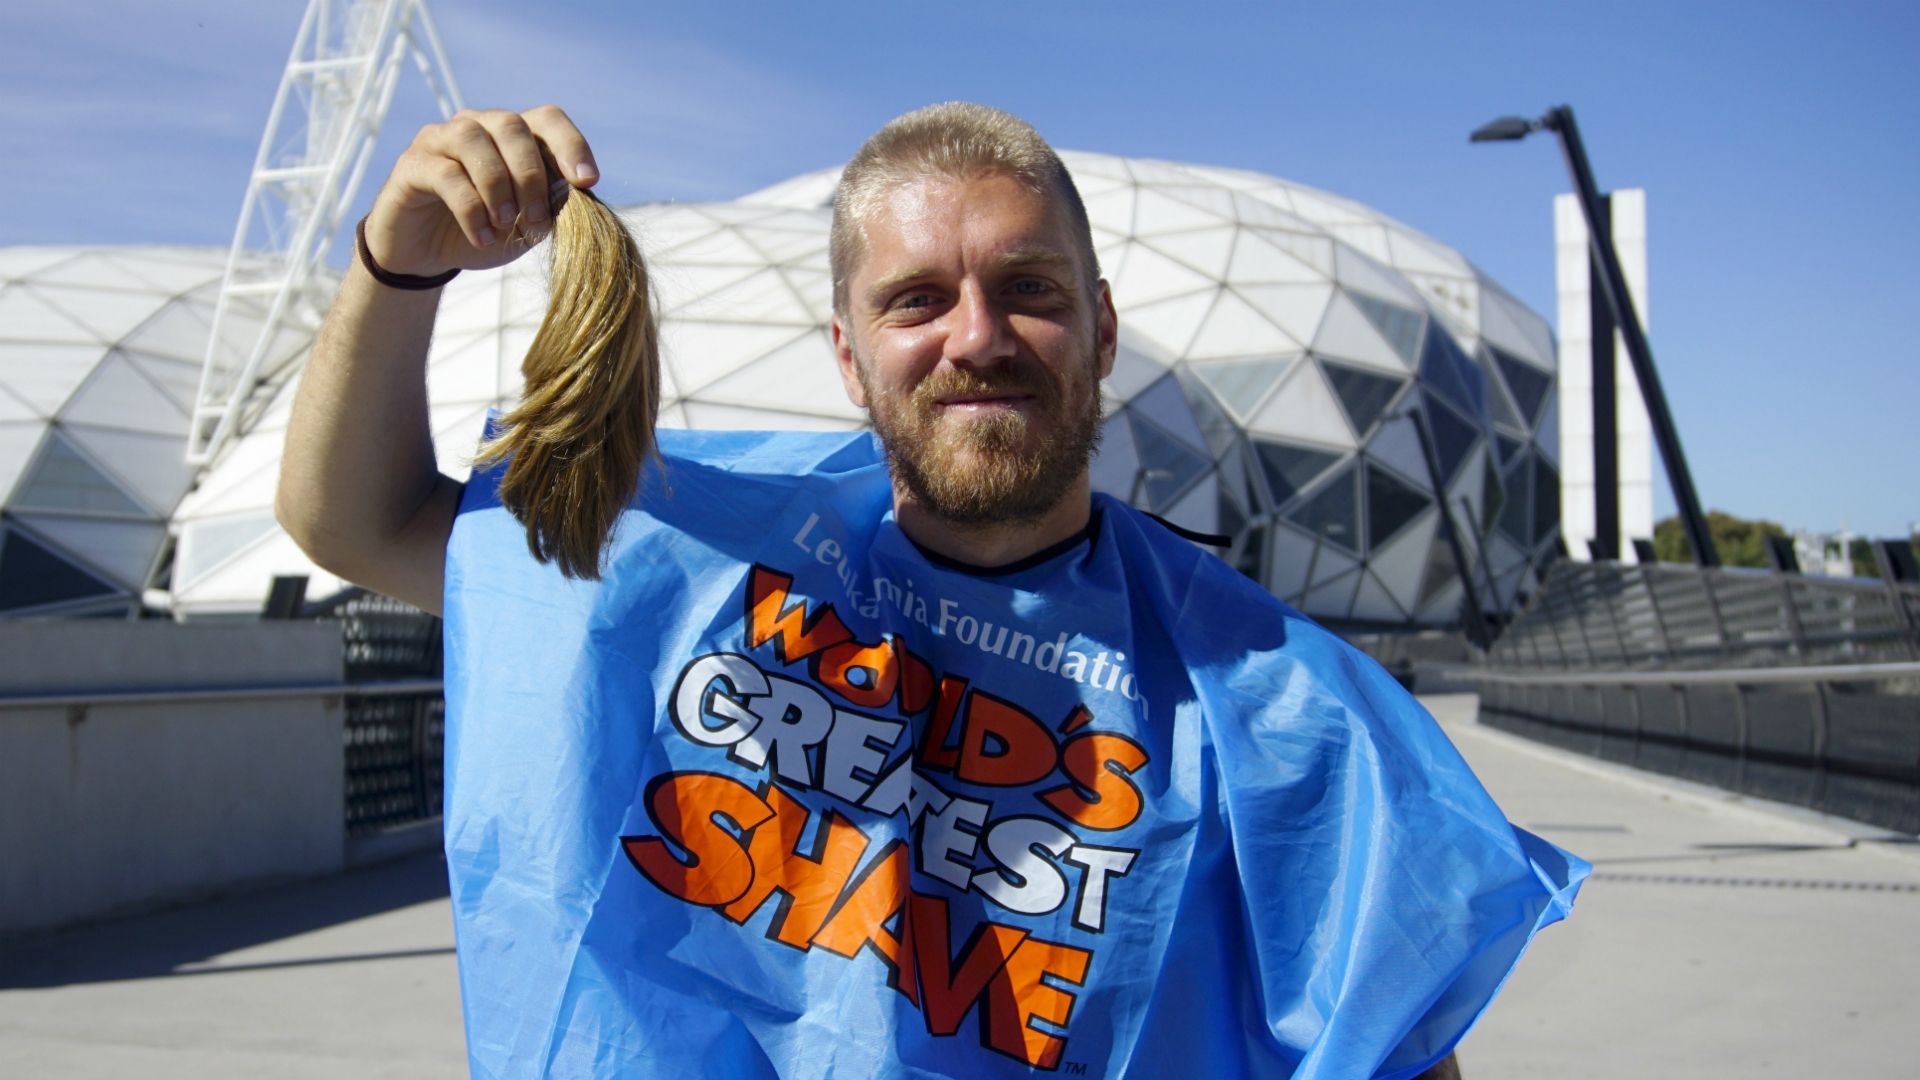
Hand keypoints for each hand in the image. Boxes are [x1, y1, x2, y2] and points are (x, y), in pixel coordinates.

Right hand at [362, 105, 599, 277]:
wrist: (428, 255)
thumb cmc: (485, 231)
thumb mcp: (527, 223)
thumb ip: (551, 204)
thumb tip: (575, 192)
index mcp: (511, 135)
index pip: (547, 119)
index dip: (571, 144)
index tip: (588, 181)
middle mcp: (476, 126)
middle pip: (511, 125)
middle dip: (531, 173)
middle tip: (537, 217)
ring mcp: (440, 140)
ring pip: (472, 139)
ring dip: (498, 185)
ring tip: (505, 223)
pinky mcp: (412, 164)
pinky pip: (445, 174)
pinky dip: (471, 209)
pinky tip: (482, 237)